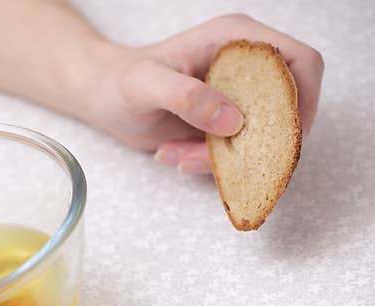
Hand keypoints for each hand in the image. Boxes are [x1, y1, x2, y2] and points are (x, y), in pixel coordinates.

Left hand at [87, 14, 323, 173]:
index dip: (304, 99)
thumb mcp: (145, 85)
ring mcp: (236, 98)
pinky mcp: (222, 124)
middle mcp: (244, 67)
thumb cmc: (120, 81)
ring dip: (222, 159)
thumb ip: (187, 96)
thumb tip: (232, 120)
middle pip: (286, 109)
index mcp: (237, 40)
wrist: (102, 96)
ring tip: (176, 154)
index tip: (286, 135)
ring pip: (259, 139)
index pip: (301, 62)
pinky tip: (173, 154)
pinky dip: (207, 163)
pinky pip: (234, 153)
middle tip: (210, 159)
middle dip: (255, 144)